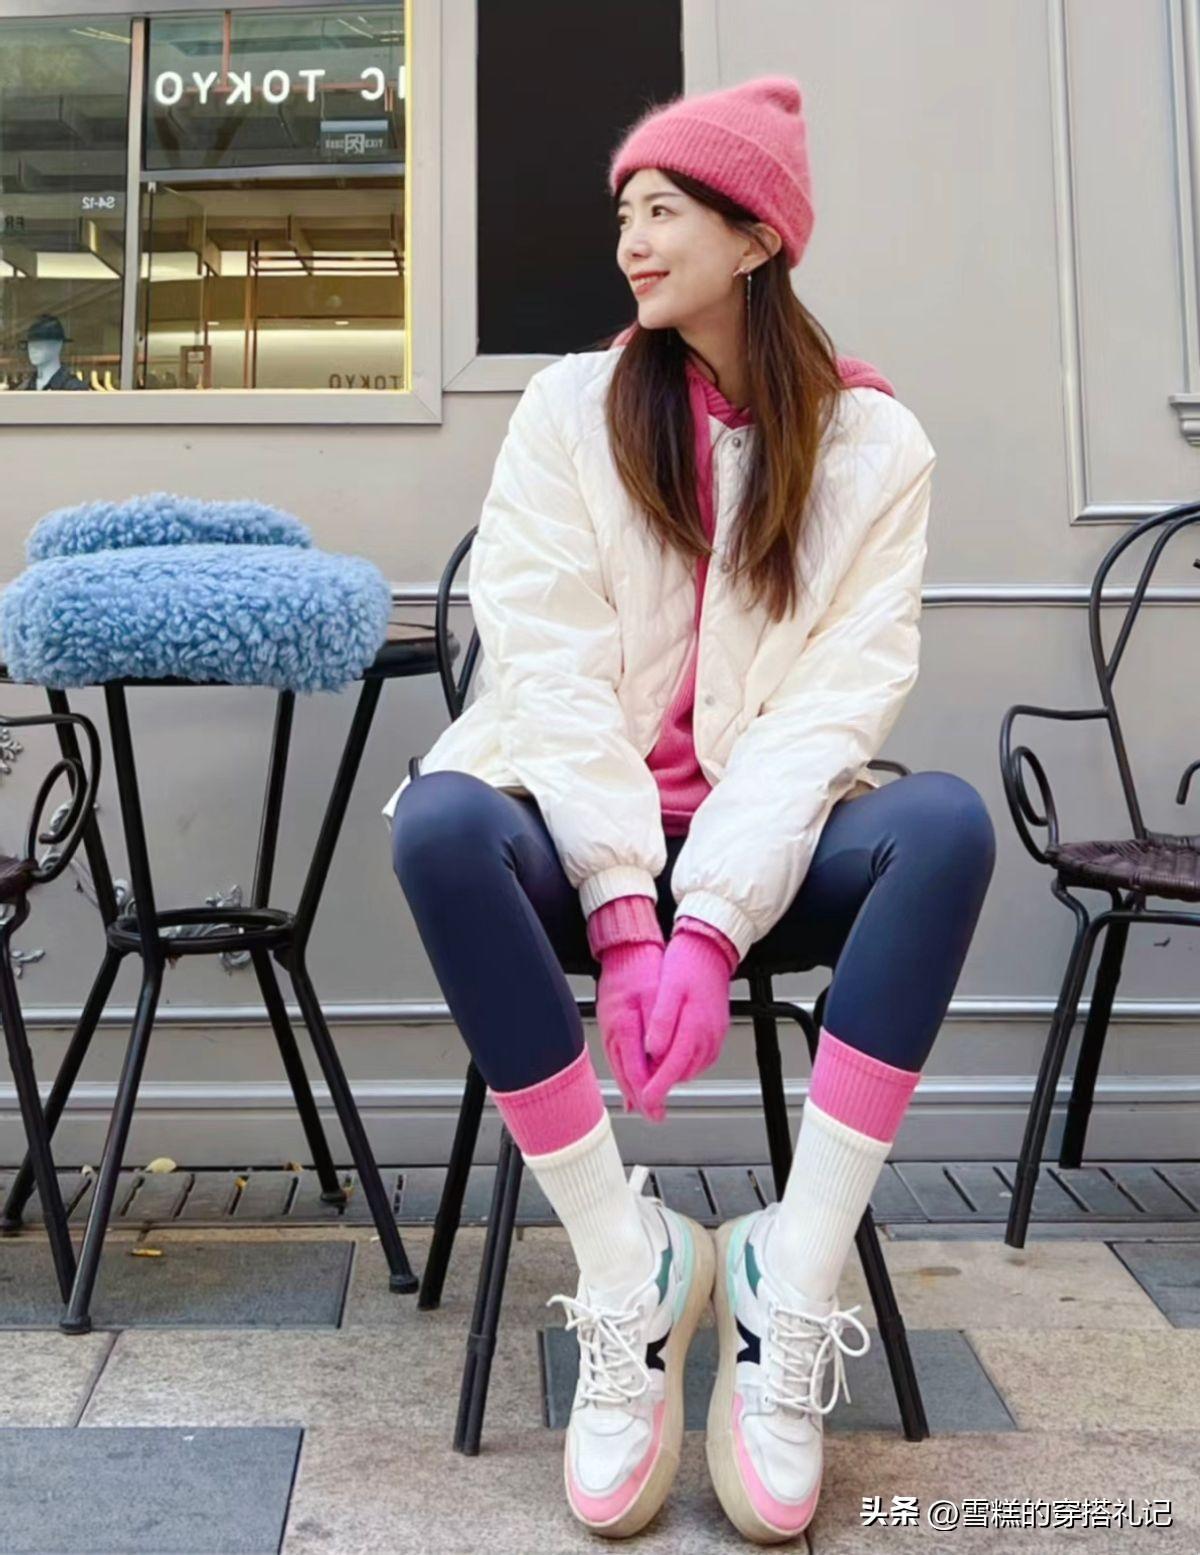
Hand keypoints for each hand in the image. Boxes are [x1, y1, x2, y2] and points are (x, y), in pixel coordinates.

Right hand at [596, 940, 664, 1114]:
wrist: (625, 948)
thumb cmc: (641, 967)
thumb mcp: (655, 997)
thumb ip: (656, 1029)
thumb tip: (660, 1057)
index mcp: (623, 1026)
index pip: (635, 1070)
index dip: (647, 1093)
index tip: (656, 1107)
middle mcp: (612, 1032)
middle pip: (625, 1075)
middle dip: (640, 1098)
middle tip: (654, 1114)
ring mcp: (609, 1030)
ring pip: (620, 1068)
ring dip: (633, 1088)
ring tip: (645, 1105)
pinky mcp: (612, 1026)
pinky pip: (618, 1057)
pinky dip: (626, 1073)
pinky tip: (631, 1083)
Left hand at [640, 928, 734, 1120]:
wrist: (710, 949)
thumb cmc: (687, 964)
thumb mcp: (668, 988)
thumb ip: (661, 1021)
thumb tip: (652, 1050)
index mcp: (695, 1027)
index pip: (673, 1068)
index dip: (657, 1088)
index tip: (644, 1100)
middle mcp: (708, 1037)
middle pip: (682, 1073)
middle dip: (662, 1085)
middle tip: (641, 1091)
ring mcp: (715, 1036)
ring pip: (690, 1068)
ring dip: (672, 1074)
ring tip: (651, 1074)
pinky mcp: (717, 1033)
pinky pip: (699, 1058)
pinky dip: (683, 1062)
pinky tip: (669, 1055)